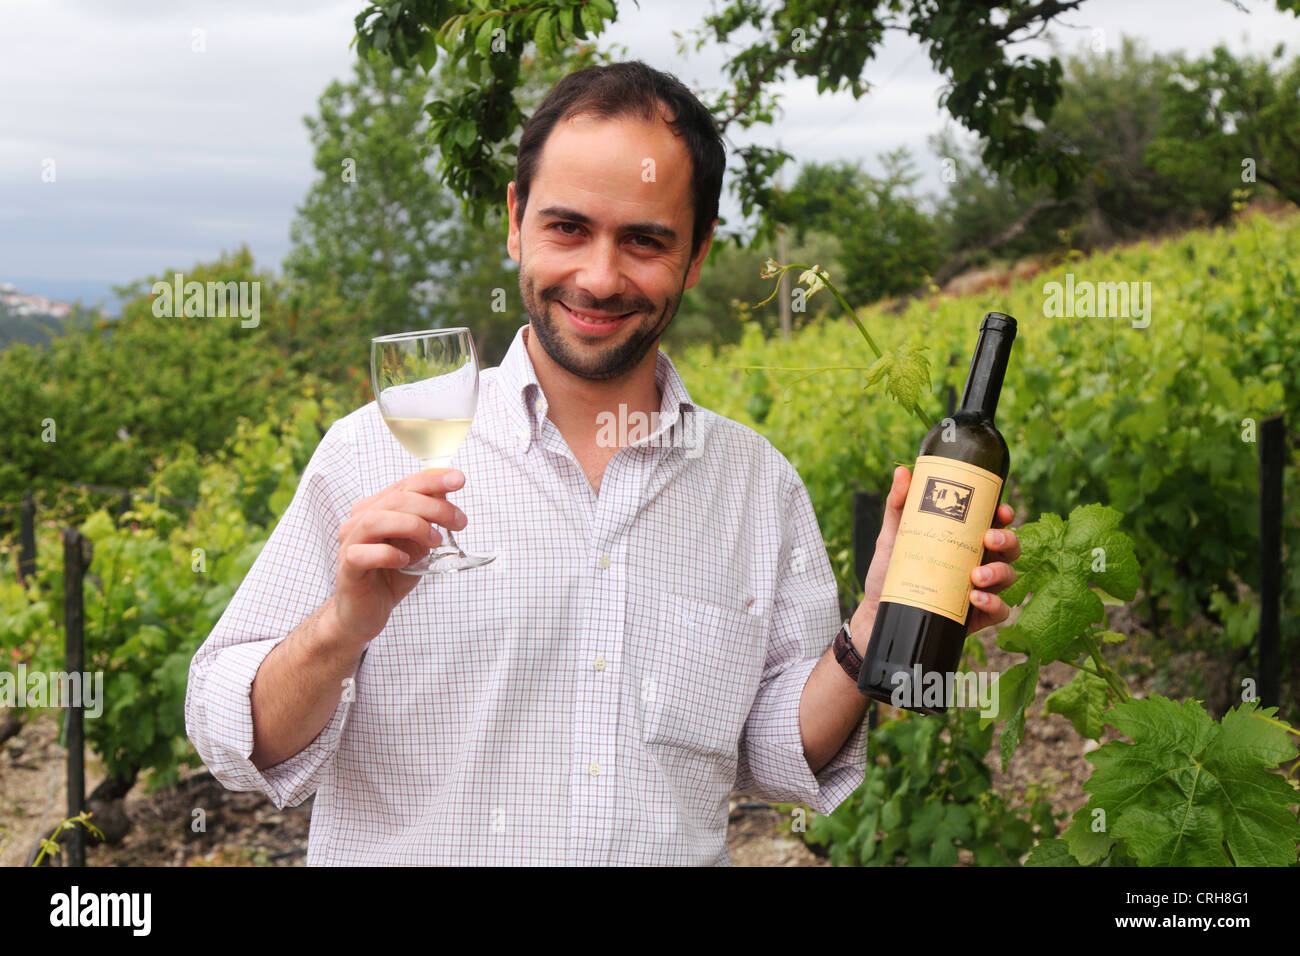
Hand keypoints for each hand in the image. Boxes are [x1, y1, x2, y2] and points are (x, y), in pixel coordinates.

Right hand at [326, 468, 468, 645]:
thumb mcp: (417, 546)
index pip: (405, 485)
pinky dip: (388, 554)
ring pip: (376, 519)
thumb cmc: (391, 576)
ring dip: (413, 526)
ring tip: (435, 542)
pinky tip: (405, 561)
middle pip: (396, 499)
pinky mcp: (346, 568)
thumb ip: (427, 523)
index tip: (459, 479)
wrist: (365, 613)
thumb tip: (446, 499)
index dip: (432, 479)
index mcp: (377, 508)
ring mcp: (350, 543)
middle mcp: (360, 520)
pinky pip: (362, 554)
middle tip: (459, 522)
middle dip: (433, 506)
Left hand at [849, 466, 1020, 642]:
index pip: (994, 522)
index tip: (1000, 511)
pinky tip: (976, 599)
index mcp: (965, 539)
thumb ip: (898, 504)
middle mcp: (978, 561)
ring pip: (1009, 576)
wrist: (877, 612)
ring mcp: (981, 588)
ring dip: (999, 572)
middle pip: (1010, 546)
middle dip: (1007, 540)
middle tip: (988, 539)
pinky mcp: (977, 616)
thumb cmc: (890, 571)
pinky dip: (994, 603)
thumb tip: (902, 471)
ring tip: (976, 576)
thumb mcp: (893, 535)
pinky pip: (1000, 610)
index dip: (1004, 514)